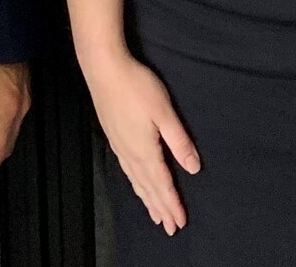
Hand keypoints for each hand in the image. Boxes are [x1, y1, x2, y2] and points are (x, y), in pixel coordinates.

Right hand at [83, 52, 199, 235]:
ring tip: (154, 214)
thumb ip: (179, 141)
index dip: (172, 204)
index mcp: (145, 150)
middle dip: (160, 208)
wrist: (102, 68)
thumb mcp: (164, 112)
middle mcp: (130, 153)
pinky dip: (135, 183)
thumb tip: (193, 168)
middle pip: (148, 188)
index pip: (162, 184)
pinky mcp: (113, 135)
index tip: (180, 222)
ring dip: (147, 199)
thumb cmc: (136, 86)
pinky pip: (126, 170)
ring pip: (135, 180)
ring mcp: (119, 145)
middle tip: (169, 228)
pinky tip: (135, 182)